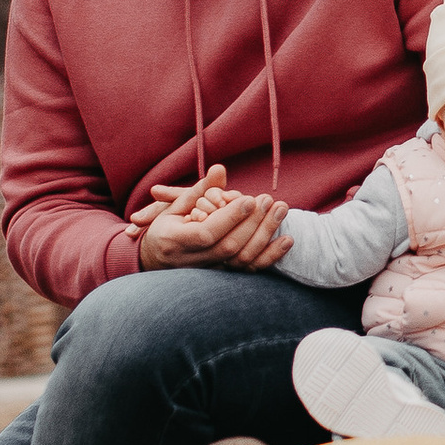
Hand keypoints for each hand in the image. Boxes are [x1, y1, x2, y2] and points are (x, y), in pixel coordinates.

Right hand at [136, 181, 291, 270]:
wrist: (157, 259)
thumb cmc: (165, 228)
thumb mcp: (175, 206)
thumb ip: (200, 189)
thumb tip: (220, 168)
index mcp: (175, 240)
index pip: (207, 232)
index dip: (230, 217)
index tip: (249, 199)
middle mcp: (191, 260)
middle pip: (228, 246)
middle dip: (252, 222)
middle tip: (268, 200)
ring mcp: (207, 271)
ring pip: (241, 259)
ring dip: (265, 235)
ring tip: (280, 210)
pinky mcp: (222, 276)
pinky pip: (249, 269)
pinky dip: (270, 256)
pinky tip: (287, 240)